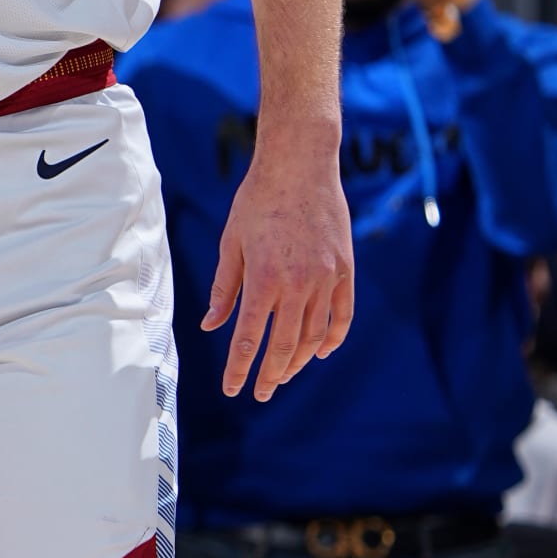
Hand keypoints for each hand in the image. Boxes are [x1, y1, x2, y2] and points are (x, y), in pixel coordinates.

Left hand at [205, 121, 353, 400]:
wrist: (300, 165)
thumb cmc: (257, 201)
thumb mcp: (231, 243)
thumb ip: (224, 289)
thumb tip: (211, 326)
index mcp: (262, 279)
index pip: (248, 340)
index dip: (239, 370)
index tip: (233, 390)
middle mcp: (297, 284)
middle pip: (284, 346)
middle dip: (270, 374)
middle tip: (260, 392)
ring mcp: (325, 278)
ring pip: (314, 336)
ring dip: (299, 361)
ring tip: (285, 375)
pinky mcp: (345, 269)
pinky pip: (342, 314)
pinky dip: (333, 338)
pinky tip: (321, 352)